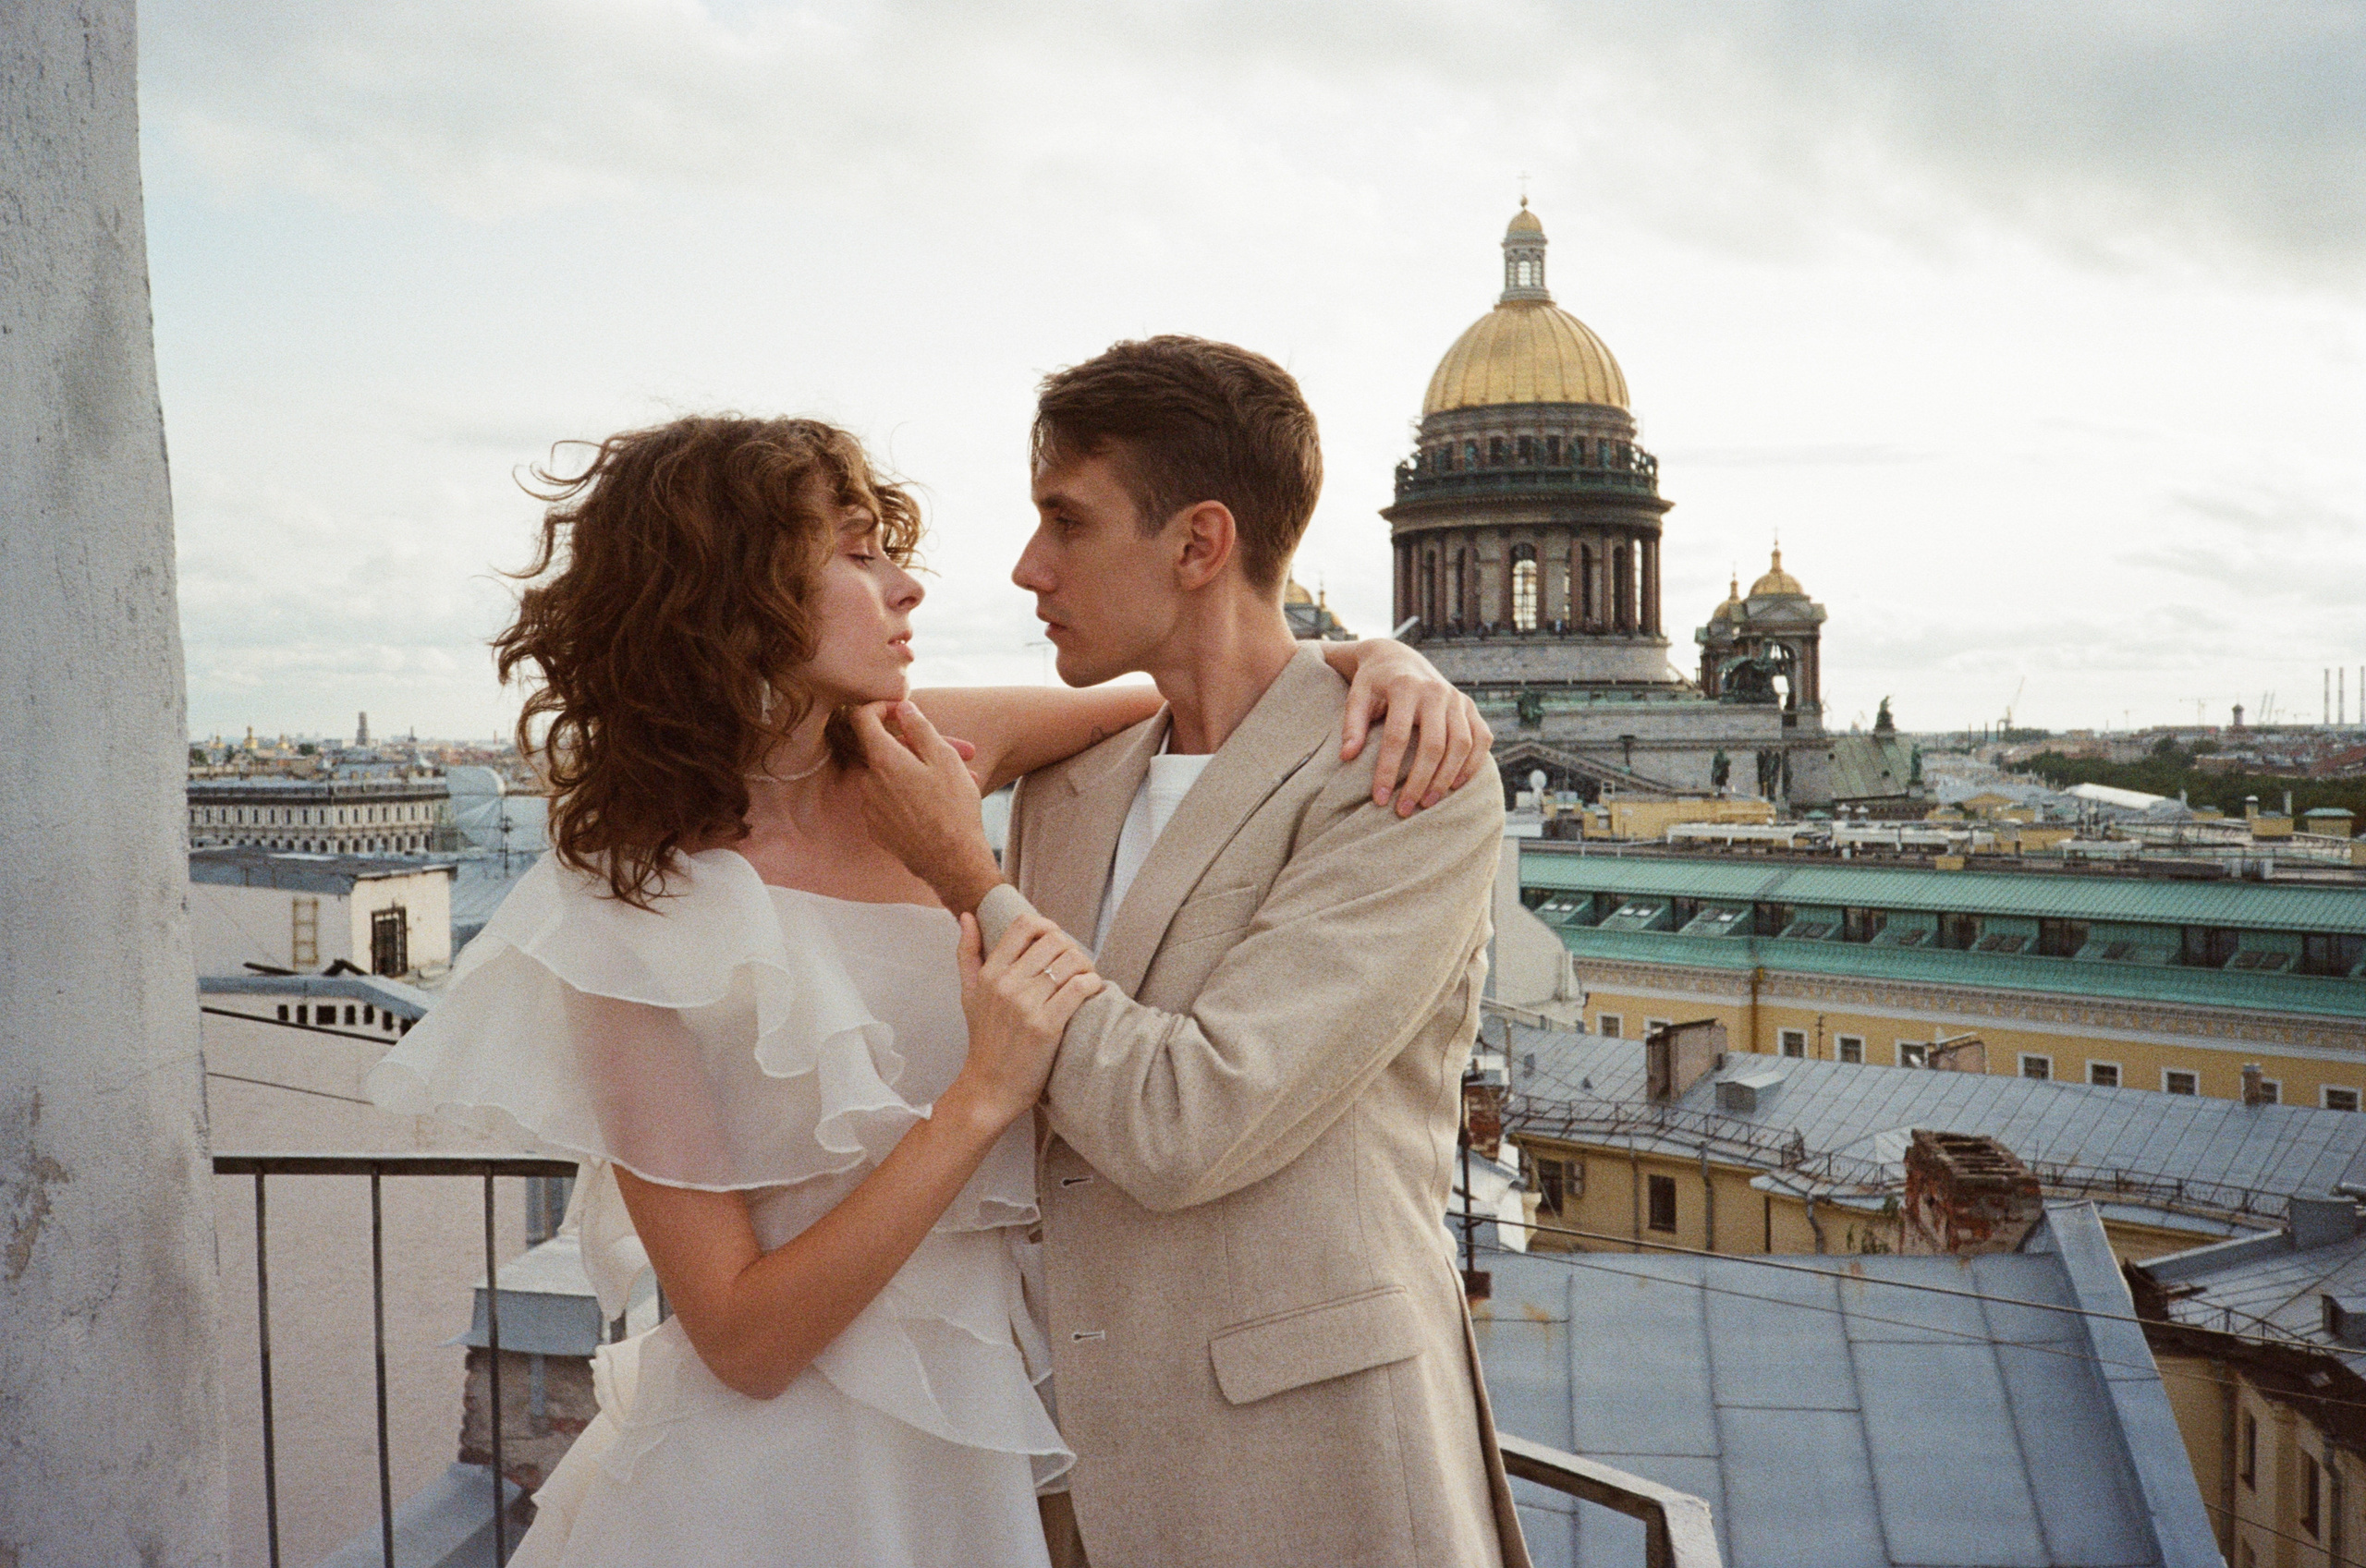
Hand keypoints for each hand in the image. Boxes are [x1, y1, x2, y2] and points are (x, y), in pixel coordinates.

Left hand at [850, 701, 1004, 912]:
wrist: (952, 862)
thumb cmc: (953, 808)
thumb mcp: (944, 758)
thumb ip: (919, 728)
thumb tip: (902, 707)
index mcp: (883, 760)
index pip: (861, 718)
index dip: (879, 707)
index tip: (898, 710)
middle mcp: (868, 783)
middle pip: (884, 751)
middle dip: (915, 748)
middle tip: (956, 753)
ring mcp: (870, 809)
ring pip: (890, 778)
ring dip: (916, 774)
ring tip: (955, 783)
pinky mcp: (877, 829)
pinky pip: (888, 802)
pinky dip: (908, 797)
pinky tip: (936, 806)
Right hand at [945, 911, 1101, 1126]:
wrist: (989, 1087)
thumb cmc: (984, 1040)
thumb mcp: (969, 994)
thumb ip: (967, 953)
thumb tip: (968, 916)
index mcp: (990, 973)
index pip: (1024, 925)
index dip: (1048, 926)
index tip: (1056, 943)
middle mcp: (1006, 984)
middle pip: (1053, 940)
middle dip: (1071, 948)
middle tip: (1076, 965)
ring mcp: (1026, 1005)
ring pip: (1070, 961)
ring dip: (1086, 965)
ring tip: (1086, 978)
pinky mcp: (1046, 1026)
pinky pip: (1079, 988)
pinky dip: (1093, 983)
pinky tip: (1092, 990)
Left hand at [1336, 641, 1492, 816]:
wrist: (1399, 658)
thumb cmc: (1374, 683)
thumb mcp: (1357, 696)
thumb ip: (1352, 724)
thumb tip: (1347, 757)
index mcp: (1405, 686)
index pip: (1397, 736)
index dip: (1388, 770)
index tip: (1380, 798)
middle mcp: (1436, 691)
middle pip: (1434, 744)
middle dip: (1420, 781)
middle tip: (1405, 809)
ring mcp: (1457, 698)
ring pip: (1461, 744)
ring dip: (1446, 778)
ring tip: (1428, 803)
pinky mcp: (1471, 706)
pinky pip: (1481, 739)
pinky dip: (1472, 764)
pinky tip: (1455, 785)